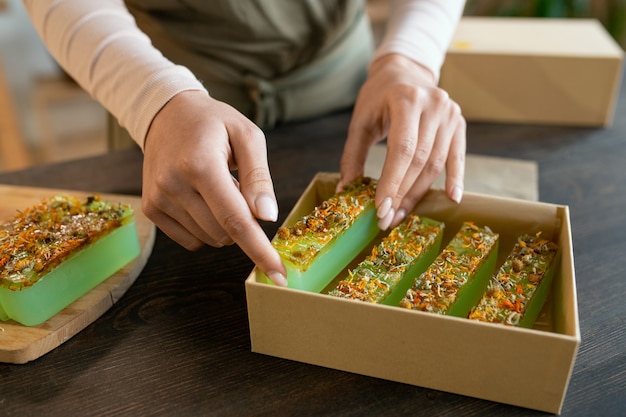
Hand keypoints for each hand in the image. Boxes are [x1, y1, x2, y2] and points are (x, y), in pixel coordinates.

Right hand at [141, 90, 287, 285]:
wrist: (166, 114)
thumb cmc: (214, 123)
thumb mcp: (247, 136)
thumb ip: (259, 177)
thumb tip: (267, 217)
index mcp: (200, 165)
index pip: (235, 219)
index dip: (259, 250)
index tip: (279, 276)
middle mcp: (173, 185)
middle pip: (224, 234)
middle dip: (243, 222)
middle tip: (238, 188)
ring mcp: (158, 199)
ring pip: (209, 239)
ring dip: (224, 223)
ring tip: (216, 186)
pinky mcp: (151, 209)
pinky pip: (191, 240)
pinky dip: (205, 227)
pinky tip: (201, 199)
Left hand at [338, 53, 465, 229]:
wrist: (404, 71)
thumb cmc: (377, 97)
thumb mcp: (360, 121)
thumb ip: (352, 156)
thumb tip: (346, 191)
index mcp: (406, 99)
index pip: (401, 149)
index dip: (392, 182)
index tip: (381, 209)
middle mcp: (433, 104)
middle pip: (420, 160)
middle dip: (402, 193)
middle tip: (387, 219)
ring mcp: (450, 113)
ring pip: (435, 164)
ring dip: (418, 193)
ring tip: (401, 214)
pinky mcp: (459, 123)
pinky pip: (456, 157)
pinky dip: (455, 179)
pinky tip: (451, 198)